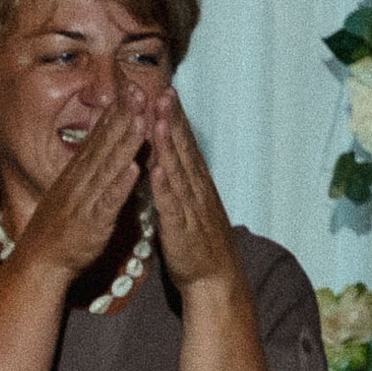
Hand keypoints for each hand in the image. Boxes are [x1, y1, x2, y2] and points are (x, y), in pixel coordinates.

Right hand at [7, 96, 145, 286]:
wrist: (38, 265)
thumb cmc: (57, 233)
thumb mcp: (68, 194)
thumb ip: (85, 173)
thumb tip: (99, 152)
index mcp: (76, 175)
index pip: (98, 137)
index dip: (115, 112)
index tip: (130, 89)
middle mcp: (79, 182)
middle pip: (104, 144)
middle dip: (123, 116)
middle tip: (139, 90)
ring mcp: (84, 201)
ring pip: (108, 168)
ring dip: (125, 143)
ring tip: (142, 120)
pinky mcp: (91, 224)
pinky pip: (107, 202)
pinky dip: (120, 185)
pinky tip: (133, 168)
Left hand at [145, 93, 239, 293]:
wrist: (214, 279)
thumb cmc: (196, 243)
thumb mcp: (188, 205)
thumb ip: (179, 183)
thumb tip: (167, 160)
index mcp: (195, 184)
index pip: (185, 145)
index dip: (176, 118)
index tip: (167, 91)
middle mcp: (195, 190)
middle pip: (183, 150)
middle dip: (173, 120)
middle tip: (165, 91)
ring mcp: (190, 208)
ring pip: (177, 171)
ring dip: (169, 145)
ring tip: (159, 119)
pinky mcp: (181, 230)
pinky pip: (172, 206)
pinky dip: (165, 187)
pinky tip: (157, 169)